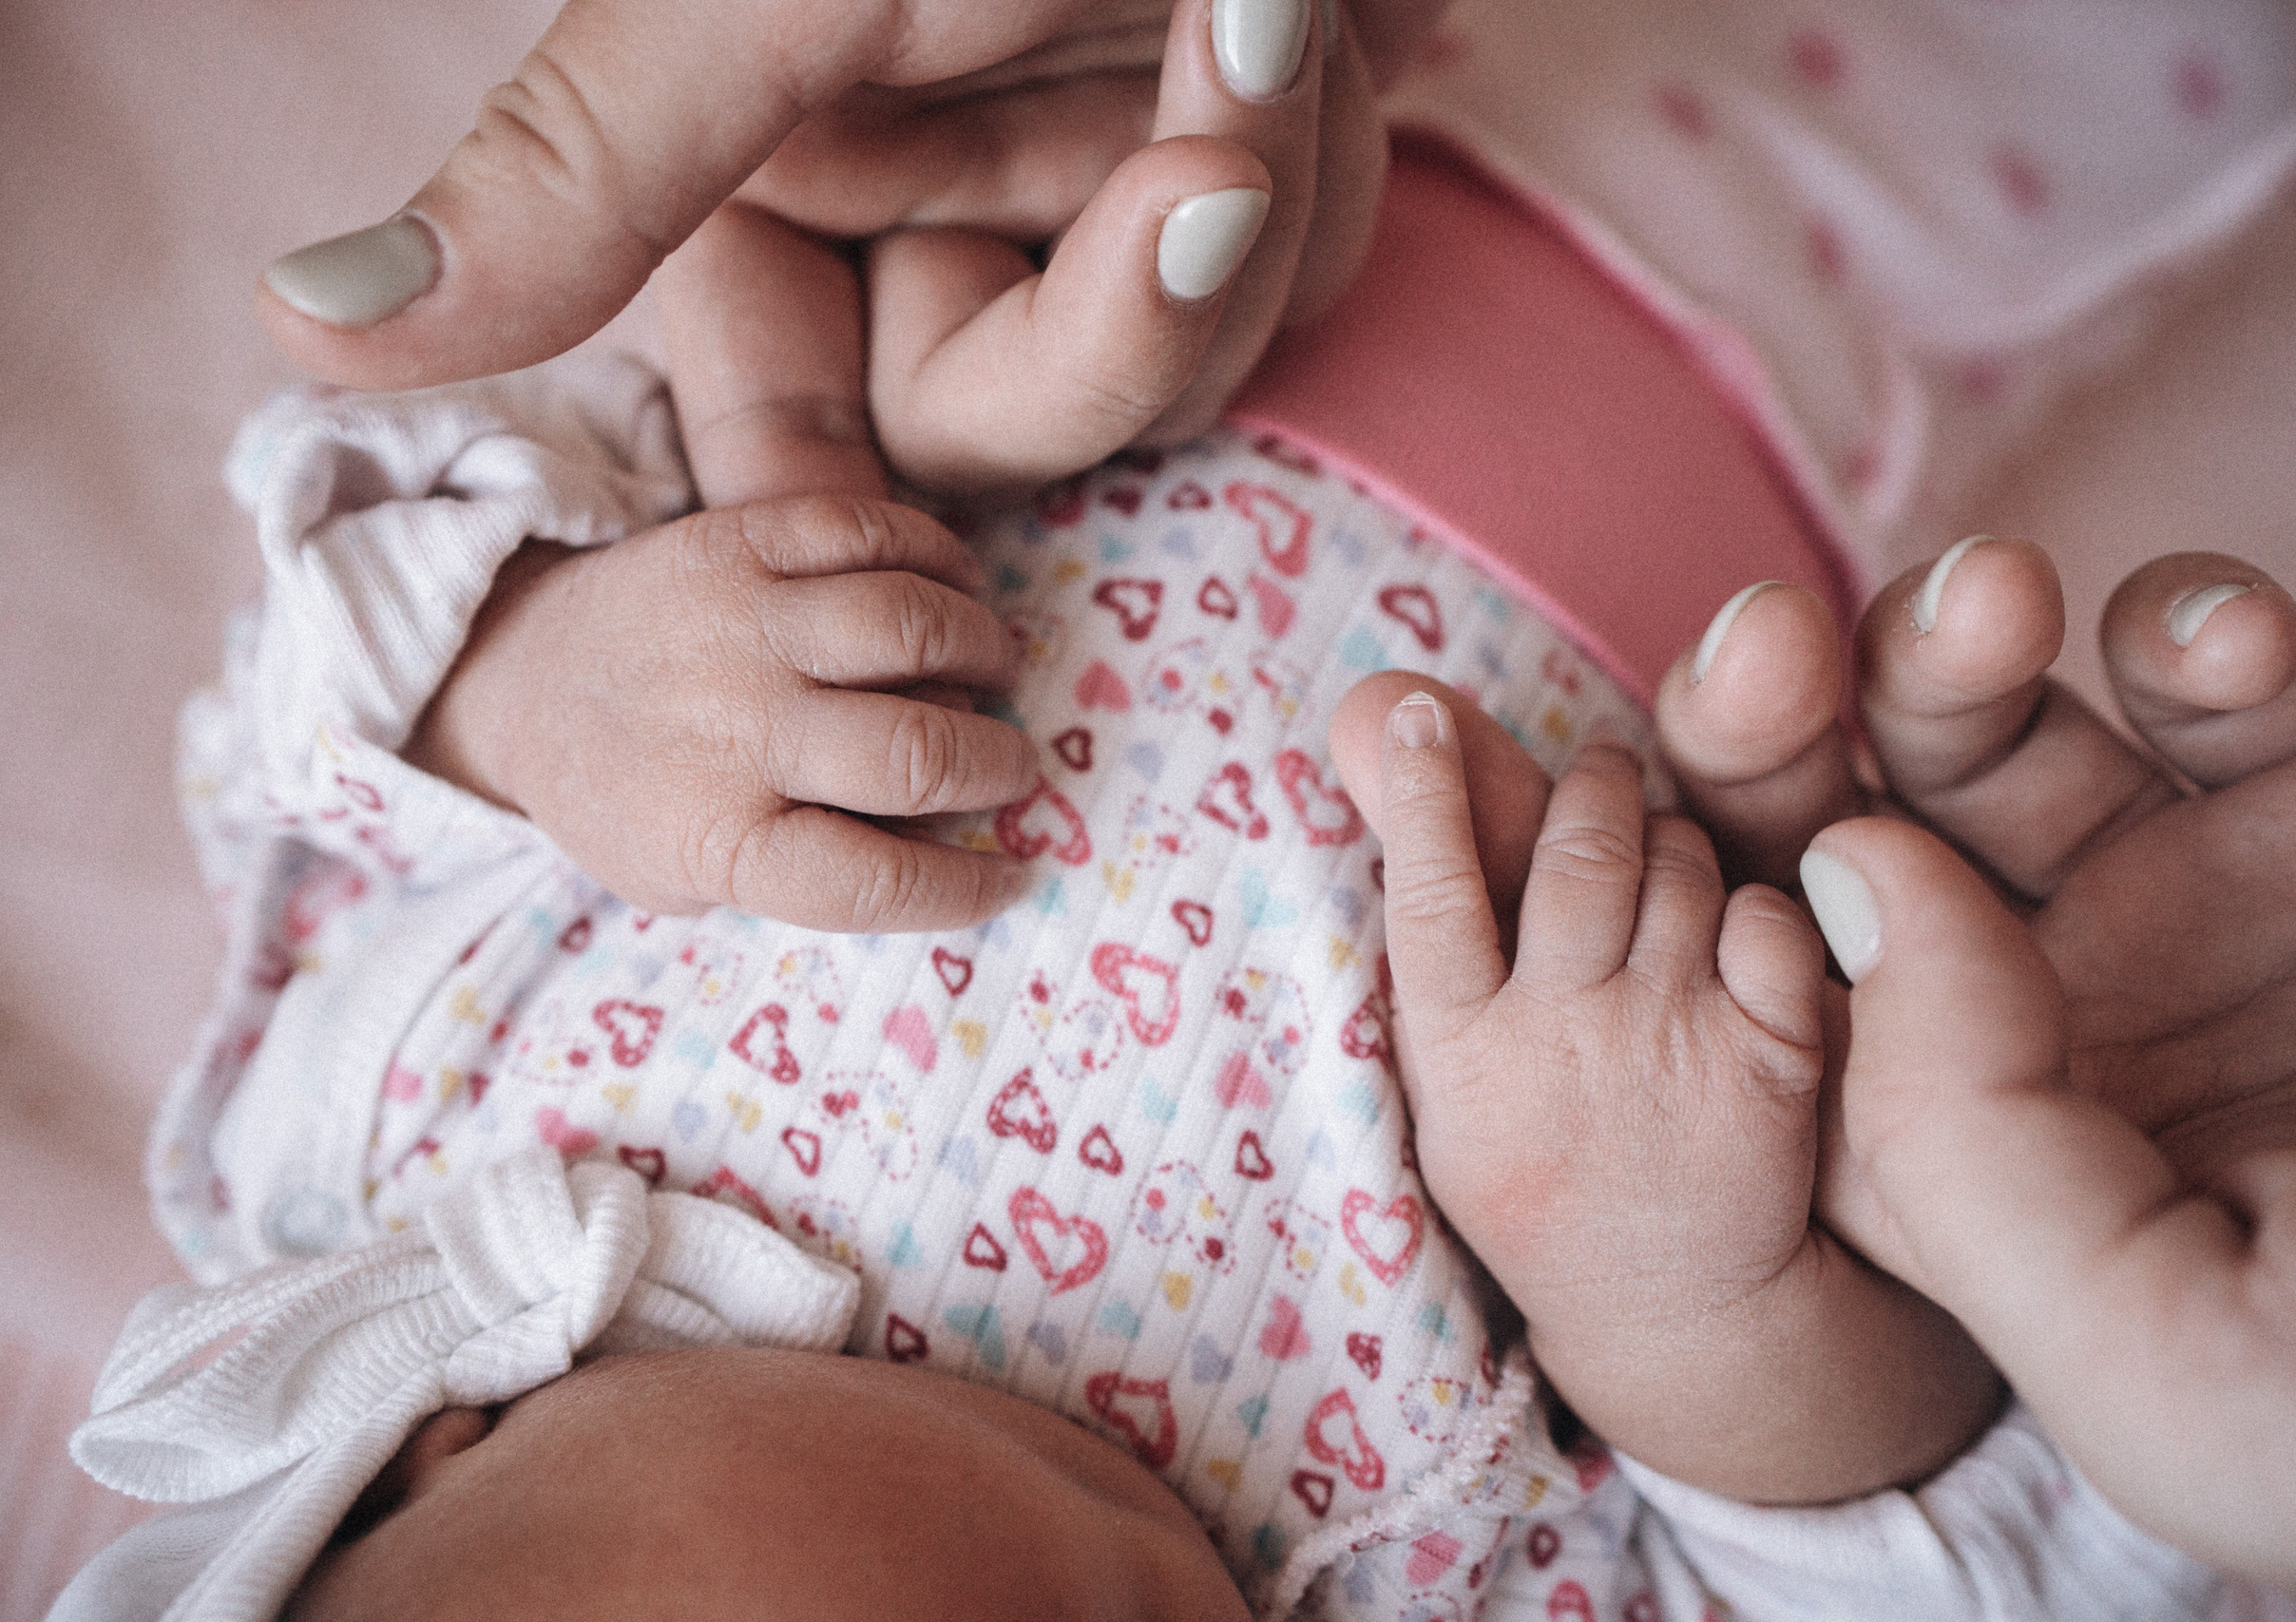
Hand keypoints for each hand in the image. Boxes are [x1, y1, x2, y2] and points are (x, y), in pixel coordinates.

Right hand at [259, 0, 1449, 492]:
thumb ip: (575, 164)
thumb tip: (299, 319)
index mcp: (775, 172)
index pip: (795, 436)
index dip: (828, 509)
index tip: (906, 585)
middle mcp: (921, 196)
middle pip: (1014, 426)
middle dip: (1126, 313)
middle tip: (1209, 123)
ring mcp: (1076, 179)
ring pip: (1177, 355)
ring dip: (1243, 189)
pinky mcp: (1227, 147)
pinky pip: (1286, 255)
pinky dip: (1303, 145)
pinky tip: (1294, 10)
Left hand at [403, 494, 1038, 932]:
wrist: (521, 675)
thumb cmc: (630, 798)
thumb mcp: (687, 882)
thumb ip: (801, 881)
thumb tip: (947, 850)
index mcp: (721, 839)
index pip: (874, 881)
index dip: (966, 888)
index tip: (1012, 874)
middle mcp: (733, 731)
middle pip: (915, 752)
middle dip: (997, 764)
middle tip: (1009, 762)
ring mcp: (734, 624)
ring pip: (910, 626)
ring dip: (982, 650)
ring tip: (991, 669)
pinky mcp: (735, 538)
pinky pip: (871, 531)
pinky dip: (940, 558)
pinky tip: (956, 588)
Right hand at [1328, 677, 2002, 1503]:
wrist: (1671, 1306)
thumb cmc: (1541, 1161)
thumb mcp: (1455, 1072)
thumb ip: (1436, 926)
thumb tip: (1375, 731)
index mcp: (1461, 1052)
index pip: (1428, 889)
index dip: (1423, 789)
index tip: (1422, 710)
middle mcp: (1561, 1041)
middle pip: (1575, 849)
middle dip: (1593, 786)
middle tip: (1601, 778)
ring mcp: (1668, 1047)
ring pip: (1677, 865)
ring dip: (1672, 843)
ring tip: (1663, 872)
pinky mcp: (1768, 1060)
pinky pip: (1764, 918)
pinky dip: (1752, 910)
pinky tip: (1729, 941)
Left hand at [1657, 544, 2295, 1612]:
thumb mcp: (2185, 1371)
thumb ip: (1970, 1156)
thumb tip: (1843, 881)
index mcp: (1979, 1172)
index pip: (1770, 1018)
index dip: (1697, 907)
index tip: (1662, 810)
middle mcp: (2060, 1022)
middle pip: (1843, 836)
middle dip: (1780, 733)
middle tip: (1763, 648)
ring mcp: (2201, 897)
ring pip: (1995, 730)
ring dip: (1950, 648)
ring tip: (1983, 603)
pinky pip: (2216, 674)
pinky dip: (2186, 631)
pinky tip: (2199, 647)